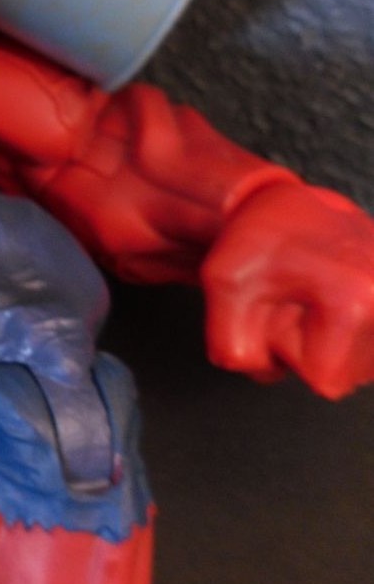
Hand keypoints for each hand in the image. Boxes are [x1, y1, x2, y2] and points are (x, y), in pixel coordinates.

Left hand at [203, 181, 373, 398]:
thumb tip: (260, 371)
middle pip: (344, 378)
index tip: (280, 309)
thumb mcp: (223, 283)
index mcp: (356, 300)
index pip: (322, 378)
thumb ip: (232, 344)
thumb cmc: (261, 240)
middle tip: (296, 303)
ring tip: (316, 300)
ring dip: (329, 344)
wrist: (299, 205)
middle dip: (310, 351)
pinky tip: (334, 305)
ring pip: (360, 368)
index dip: (287, 352)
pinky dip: (348, 337)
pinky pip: (372, 352)